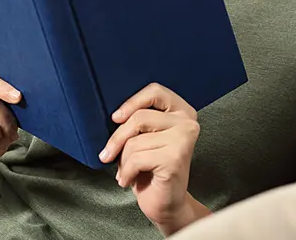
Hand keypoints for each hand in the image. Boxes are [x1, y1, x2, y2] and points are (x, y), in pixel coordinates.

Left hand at [98, 83, 203, 234]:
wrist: (166, 205)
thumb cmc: (151, 170)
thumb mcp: (143, 138)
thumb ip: (136, 121)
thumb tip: (113, 114)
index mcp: (181, 111)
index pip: (155, 91)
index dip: (131, 102)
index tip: (115, 118)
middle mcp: (187, 122)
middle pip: (139, 117)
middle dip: (118, 139)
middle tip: (108, 155)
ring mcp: (184, 139)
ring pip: (134, 141)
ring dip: (123, 160)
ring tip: (127, 171)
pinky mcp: (176, 157)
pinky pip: (136, 158)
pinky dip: (127, 172)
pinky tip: (129, 180)